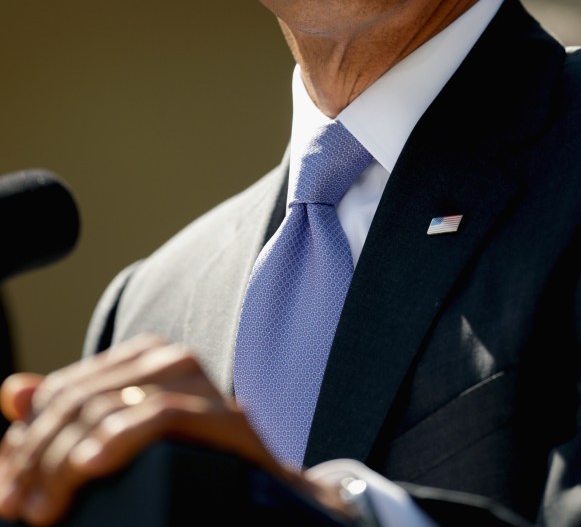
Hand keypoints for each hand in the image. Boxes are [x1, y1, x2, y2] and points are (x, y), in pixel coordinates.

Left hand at [0, 334, 348, 525]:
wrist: (267, 502)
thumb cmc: (187, 473)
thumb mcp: (117, 447)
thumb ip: (67, 420)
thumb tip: (12, 392)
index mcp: (143, 359)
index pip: (64, 388)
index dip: (29, 439)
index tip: (8, 492)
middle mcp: (171, 359)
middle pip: (80, 399)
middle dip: (38, 457)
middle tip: (19, 508)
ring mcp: (202, 385)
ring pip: (110, 407)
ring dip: (63, 462)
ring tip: (44, 508)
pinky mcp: (227, 418)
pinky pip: (161, 415)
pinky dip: (118, 439)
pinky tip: (89, 467)